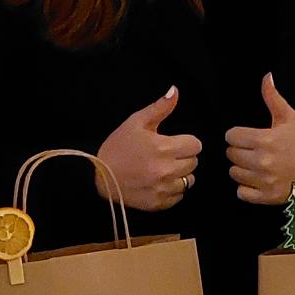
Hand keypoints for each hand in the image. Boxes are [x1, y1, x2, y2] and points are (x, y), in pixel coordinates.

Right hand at [95, 86, 201, 212]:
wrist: (98, 176)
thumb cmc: (117, 147)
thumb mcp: (136, 122)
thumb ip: (159, 108)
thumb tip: (176, 90)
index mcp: (164, 147)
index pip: (196, 145)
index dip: (186, 142)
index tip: (174, 143)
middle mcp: (167, 170)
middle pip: (194, 162)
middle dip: (183, 157)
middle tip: (166, 156)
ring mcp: (164, 188)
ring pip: (189, 181)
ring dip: (180, 175)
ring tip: (163, 170)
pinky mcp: (159, 203)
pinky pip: (179, 197)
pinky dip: (172, 190)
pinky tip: (158, 183)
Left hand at [226, 73, 294, 205]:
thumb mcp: (290, 118)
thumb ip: (273, 98)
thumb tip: (266, 76)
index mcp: (265, 139)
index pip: (231, 136)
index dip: (238, 135)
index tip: (248, 137)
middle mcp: (262, 161)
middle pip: (231, 154)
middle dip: (240, 151)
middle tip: (254, 151)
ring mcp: (264, 181)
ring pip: (234, 173)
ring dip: (242, 169)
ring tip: (256, 166)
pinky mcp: (266, 197)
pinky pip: (241, 193)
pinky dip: (246, 188)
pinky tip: (257, 181)